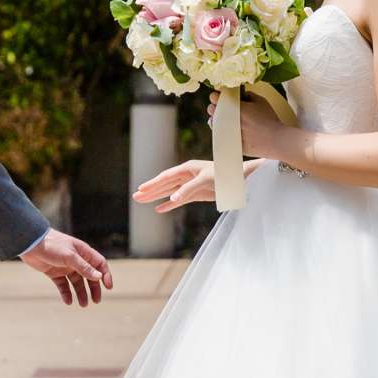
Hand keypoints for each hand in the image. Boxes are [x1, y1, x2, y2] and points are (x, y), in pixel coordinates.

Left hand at [20, 229, 113, 307]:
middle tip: (96, 301)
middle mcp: (76, 260)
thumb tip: (99, 277)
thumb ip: (84, 267)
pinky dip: (66, 293)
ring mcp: (65, 267)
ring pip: (77, 283)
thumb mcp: (70, 256)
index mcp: (83, 252)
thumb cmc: (52, 245)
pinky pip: (63, 285)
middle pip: (90, 276)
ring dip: (81, 293)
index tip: (108, 287)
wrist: (30, 243)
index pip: (99, 264)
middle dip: (94, 289)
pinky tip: (68, 301)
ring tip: (82, 305)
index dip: (105, 275)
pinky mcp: (54, 273)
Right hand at [132, 157, 262, 211]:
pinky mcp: (198, 194)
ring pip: (170, 192)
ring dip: (157, 197)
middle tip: (135, 196)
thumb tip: (172, 198)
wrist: (242, 179)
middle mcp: (187, 175)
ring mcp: (192, 185)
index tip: (141, 189)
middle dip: (150, 190)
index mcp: (188, 169)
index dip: (153, 184)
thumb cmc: (226, 176)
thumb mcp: (206, 182)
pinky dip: (170, 204)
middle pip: (165, 184)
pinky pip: (180, 200)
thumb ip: (188, 190)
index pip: (166, 177)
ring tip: (142, 201)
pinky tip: (160, 209)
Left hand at [207, 87, 286, 159]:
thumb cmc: (269, 120)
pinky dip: (223, 132)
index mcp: (233, 106)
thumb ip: (247, 95)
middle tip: (225, 109)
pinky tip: (232, 131)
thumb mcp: (261, 101)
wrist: (275, 141)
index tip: (222, 97)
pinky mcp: (227, 143)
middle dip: (216, 107)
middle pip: (211, 109)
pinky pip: (219, 135)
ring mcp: (225, 132)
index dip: (217, 96)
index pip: (214, 97)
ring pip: (213, 123)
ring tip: (229, 121)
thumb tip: (240, 94)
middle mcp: (226, 119)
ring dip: (218, 120)